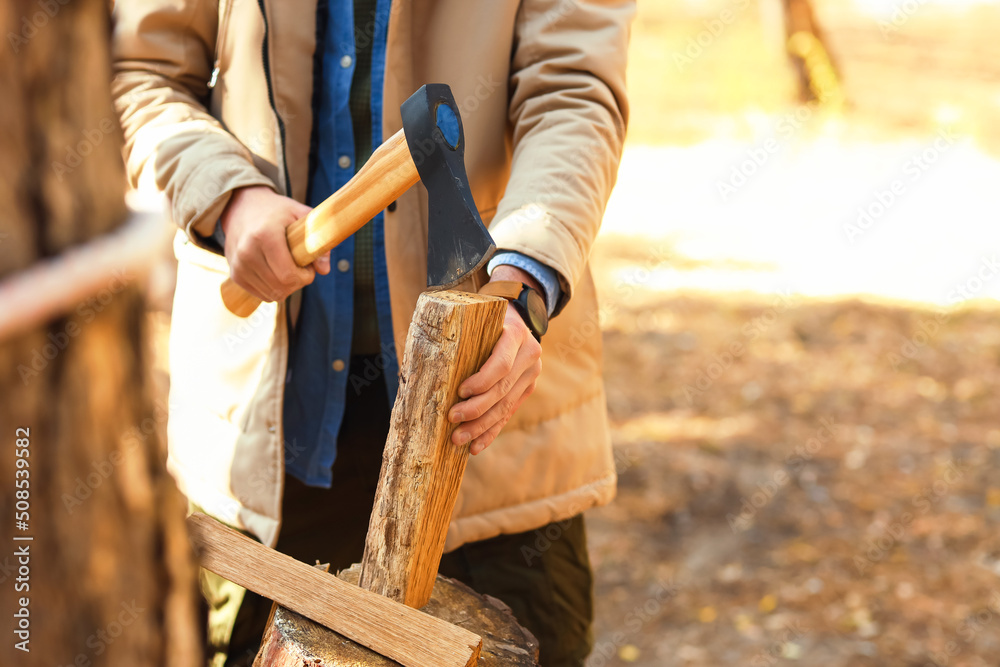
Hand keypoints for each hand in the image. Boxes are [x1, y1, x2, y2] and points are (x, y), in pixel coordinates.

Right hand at [221, 185, 330, 301]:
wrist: (242, 207)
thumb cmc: (277, 211)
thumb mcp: (301, 215)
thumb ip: (318, 239)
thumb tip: (324, 270)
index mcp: (265, 235)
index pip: (288, 275)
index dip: (305, 277)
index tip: (308, 266)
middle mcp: (247, 252)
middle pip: (281, 288)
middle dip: (298, 283)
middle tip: (301, 267)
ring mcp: (238, 265)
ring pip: (272, 295)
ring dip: (286, 287)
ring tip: (287, 267)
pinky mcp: (235, 274)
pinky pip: (261, 294)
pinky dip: (273, 288)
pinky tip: (275, 272)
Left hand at [448, 267, 542, 454]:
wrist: (517, 318)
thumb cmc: (482, 318)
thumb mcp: (474, 317)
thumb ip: (457, 335)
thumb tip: (418, 361)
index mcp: (516, 334)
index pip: (500, 365)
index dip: (481, 381)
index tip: (460, 392)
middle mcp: (529, 355)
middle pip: (502, 389)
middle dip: (476, 410)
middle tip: (452, 420)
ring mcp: (531, 374)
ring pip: (505, 406)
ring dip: (481, 426)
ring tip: (459, 439)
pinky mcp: (527, 389)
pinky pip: (509, 413)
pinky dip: (491, 431)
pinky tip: (476, 445)